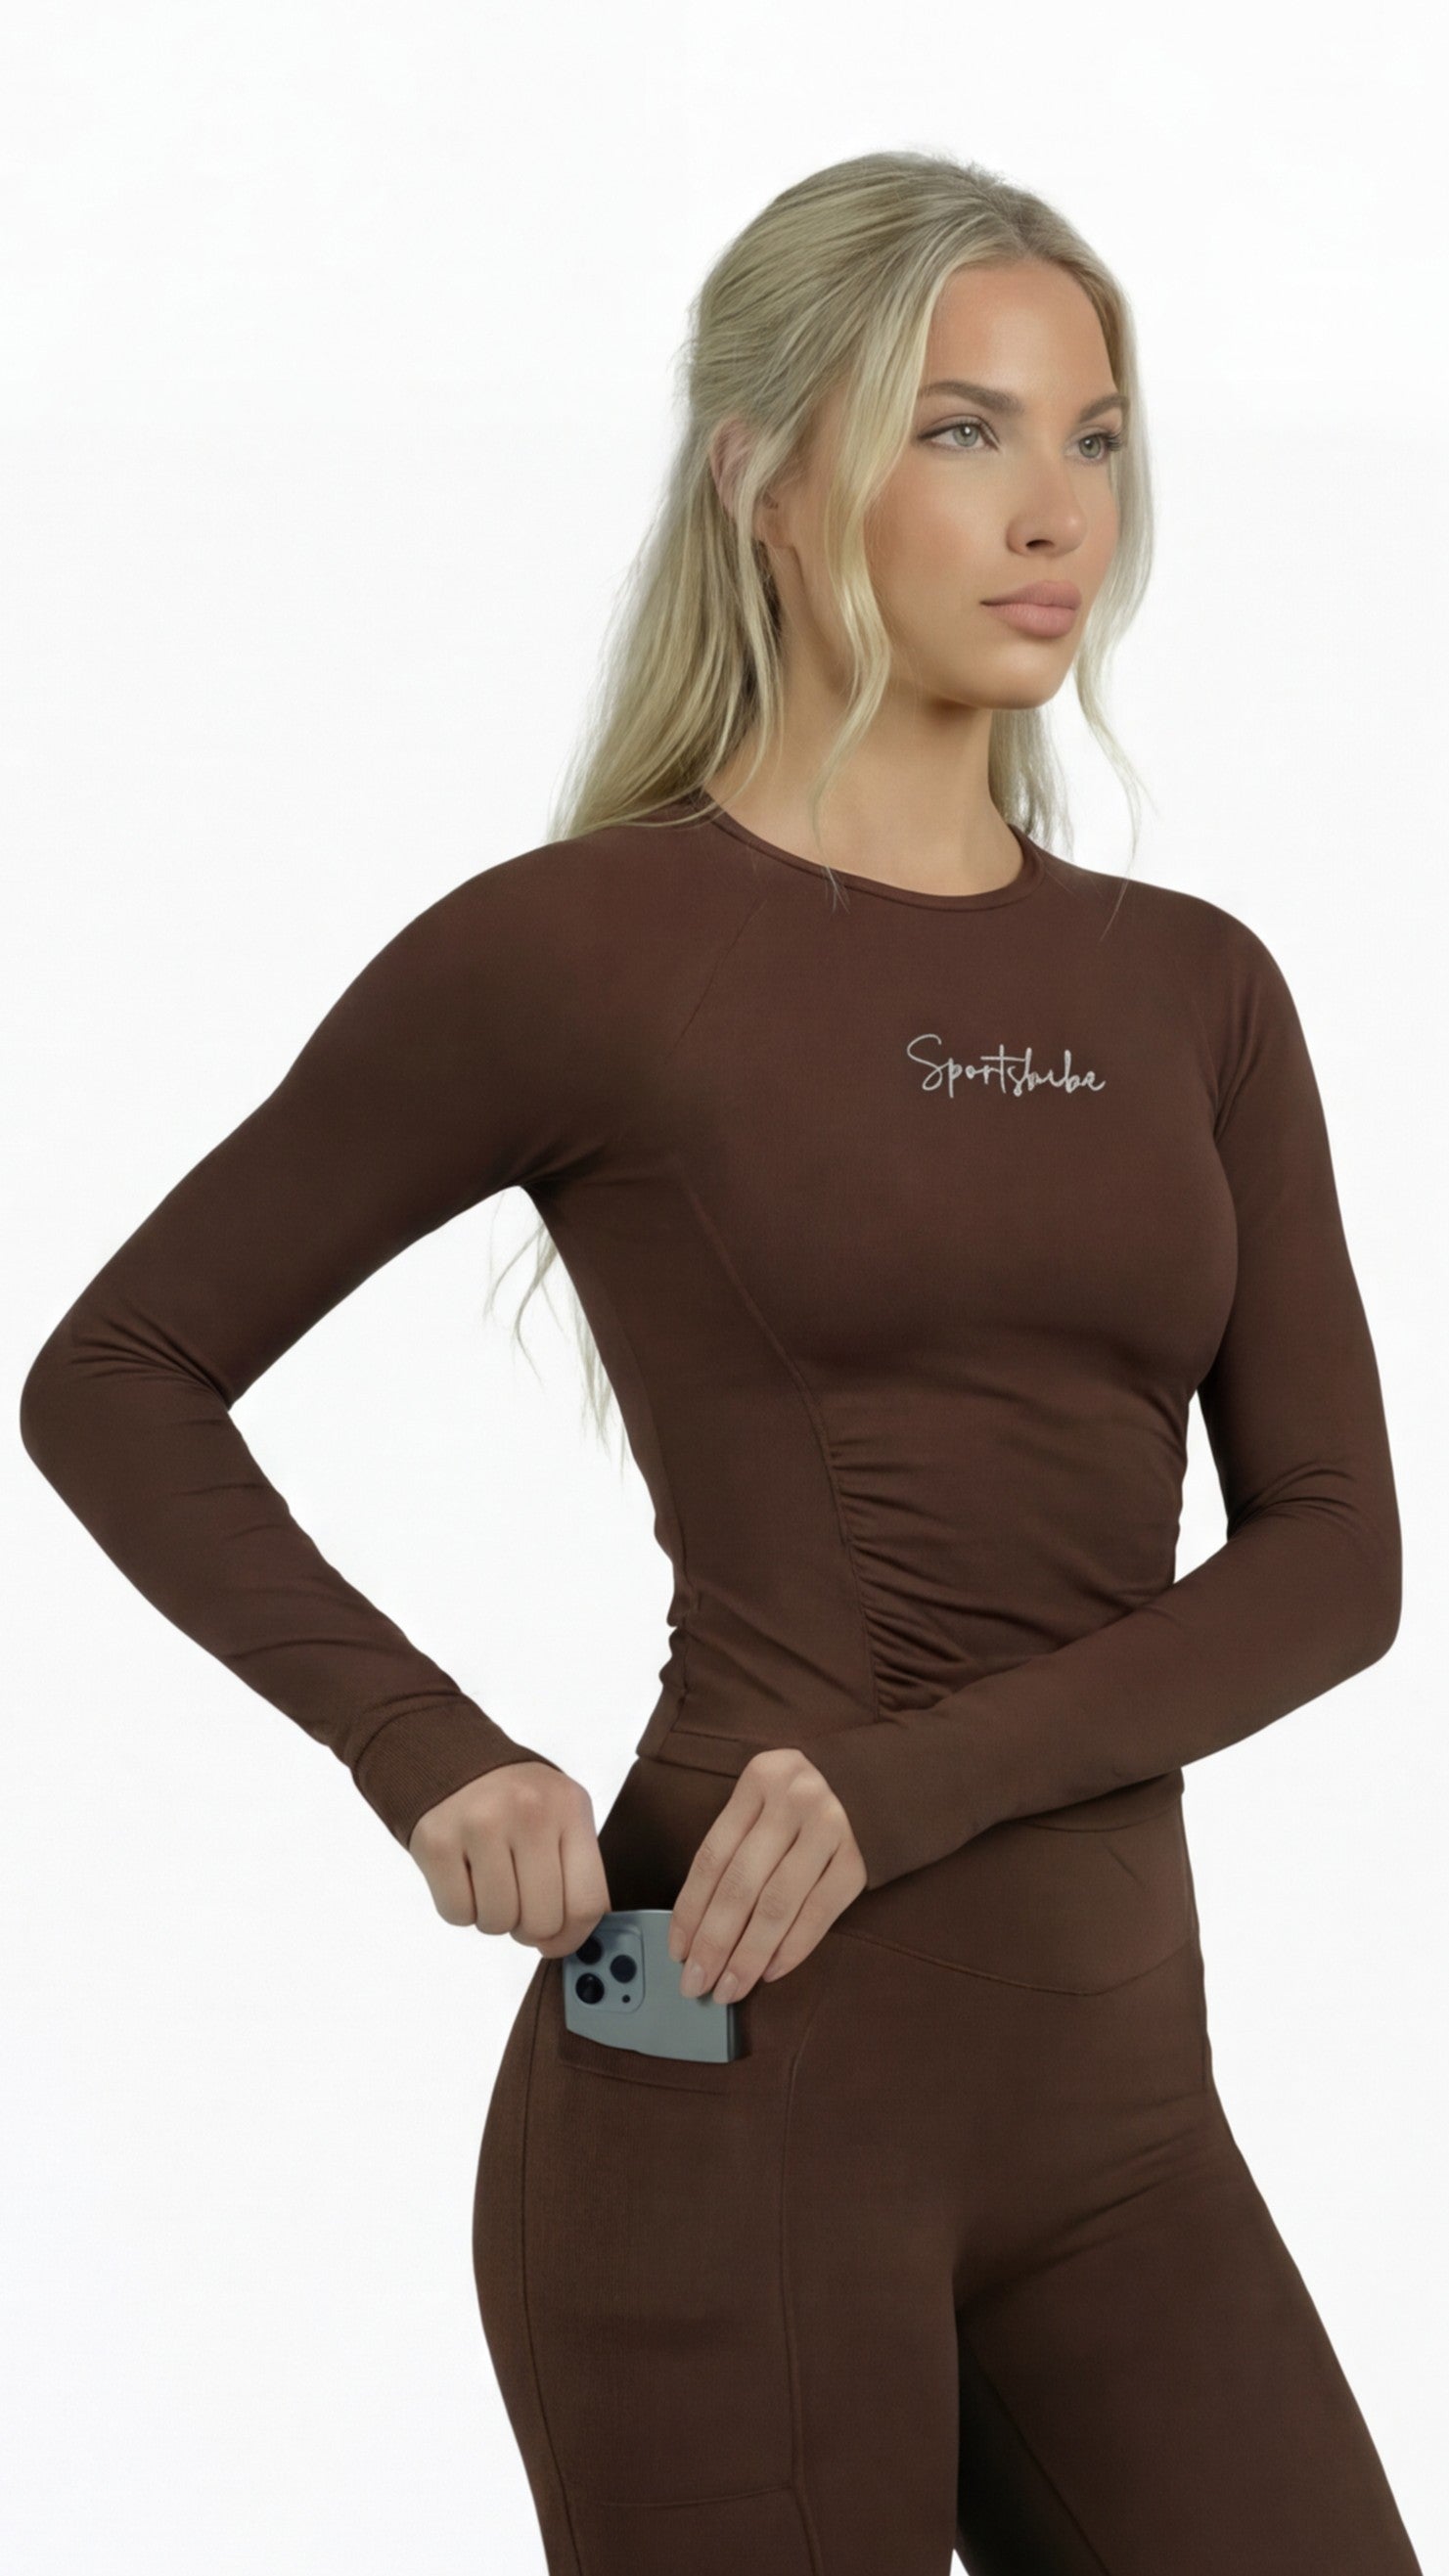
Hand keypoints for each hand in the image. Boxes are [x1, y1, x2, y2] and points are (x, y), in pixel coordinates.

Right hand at [408, 1760, 609, 1956]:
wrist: (448, 1756)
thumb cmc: (513, 1799)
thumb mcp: (559, 1814)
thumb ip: (575, 1871)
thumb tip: (571, 1941)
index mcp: (570, 1807)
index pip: (587, 1902)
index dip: (573, 1937)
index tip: (559, 1940)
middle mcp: (528, 1812)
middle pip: (542, 1921)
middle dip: (529, 1927)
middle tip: (519, 1901)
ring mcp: (480, 1824)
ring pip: (497, 1923)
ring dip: (493, 1917)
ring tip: (490, 1881)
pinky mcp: (436, 1841)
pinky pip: (457, 1914)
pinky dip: (461, 1909)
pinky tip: (463, 1875)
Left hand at [667, 1747, 866, 2003]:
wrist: (876, 1783)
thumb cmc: (805, 1802)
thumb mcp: (767, 1800)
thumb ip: (737, 1846)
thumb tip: (698, 1927)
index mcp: (760, 1779)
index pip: (713, 1856)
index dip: (690, 1910)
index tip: (677, 1951)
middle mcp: (795, 1799)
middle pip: (741, 1884)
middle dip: (714, 1943)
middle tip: (696, 1983)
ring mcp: (831, 1828)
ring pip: (777, 1905)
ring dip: (749, 1955)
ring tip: (730, 1988)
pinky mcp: (860, 1858)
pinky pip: (819, 1914)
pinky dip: (792, 1949)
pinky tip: (770, 1972)